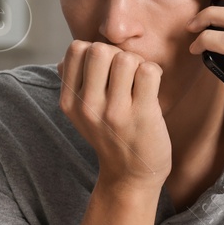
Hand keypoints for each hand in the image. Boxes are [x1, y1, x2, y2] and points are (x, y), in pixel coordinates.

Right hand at [56, 39, 170, 191]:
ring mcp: (114, 112)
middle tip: (127, 74)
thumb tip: (69, 57)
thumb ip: (74, 84)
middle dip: (118, 54)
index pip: (77, 49)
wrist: (130, 176)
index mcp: (70, 101)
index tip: (107, 70)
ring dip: (138, 63)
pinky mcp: (141, 116)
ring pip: (125, 58)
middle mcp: (87, 106)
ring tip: (140, 81)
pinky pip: (148, 72)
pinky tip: (152, 88)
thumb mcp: (82, 114)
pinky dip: (154, 73)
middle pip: (99, 49)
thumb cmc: (111, 137)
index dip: (96, 50)